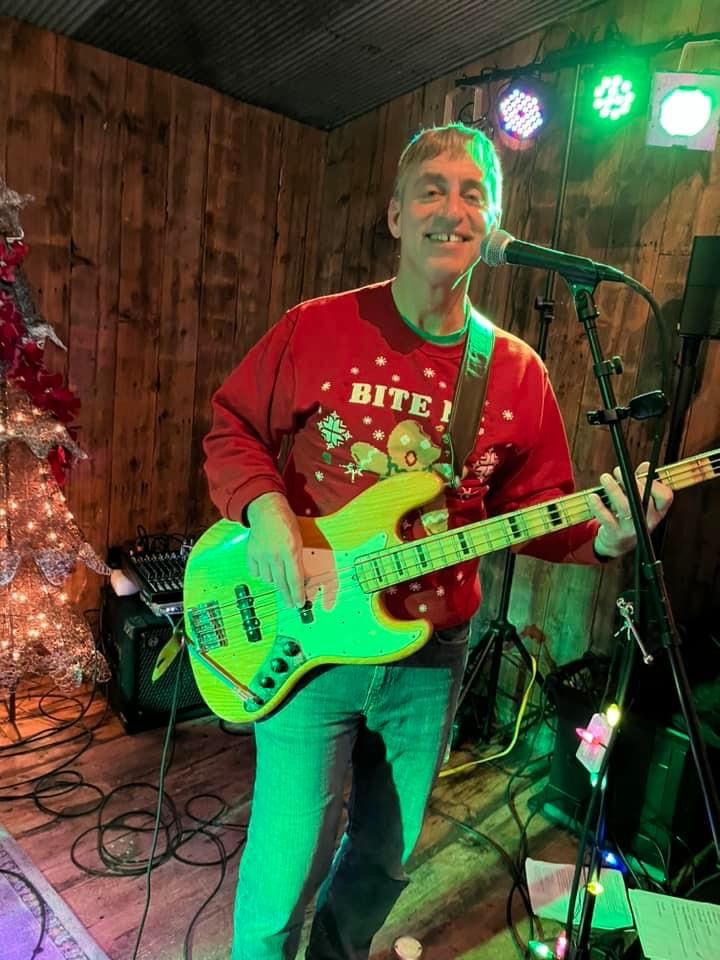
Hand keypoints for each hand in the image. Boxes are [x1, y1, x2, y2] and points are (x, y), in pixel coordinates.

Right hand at [246, 492, 306, 607]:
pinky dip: (262, 574)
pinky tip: (266, 568)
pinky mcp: (251, 555)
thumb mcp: (298, 540)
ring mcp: (261, 556)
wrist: (266, 511)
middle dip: (287, 596)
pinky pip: (256, 573)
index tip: (299, 604)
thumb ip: (298, 560)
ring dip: (275, 581)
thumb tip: (300, 580)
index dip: (297, 594)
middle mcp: (275, 555)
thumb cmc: (286, 524)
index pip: (294, 579)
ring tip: (278, 575)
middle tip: (290, 604)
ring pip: (268, 579)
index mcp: (290, 551)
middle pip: (281, 583)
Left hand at [590, 461, 673, 558]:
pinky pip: (607, 519)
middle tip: (618, 471)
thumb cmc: (630, 516)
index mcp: (658, 511)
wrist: (619, 543)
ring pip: (625, 508)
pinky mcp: (615, 533)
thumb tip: (645, 466)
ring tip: (605, 478)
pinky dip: (599, 506)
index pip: (666, 497)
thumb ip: (642, 481)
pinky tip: (594, 496)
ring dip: (614, 490)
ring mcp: (632, 528)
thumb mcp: (640, 501)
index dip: (654, 484)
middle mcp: (648, 520)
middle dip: (631, 483)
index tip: (640, 474)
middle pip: (644, 500)